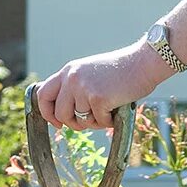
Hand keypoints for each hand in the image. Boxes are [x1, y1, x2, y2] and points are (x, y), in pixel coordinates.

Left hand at [35, 42, 173, 131]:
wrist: (142, 63)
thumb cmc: (121, 71)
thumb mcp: (90, 73)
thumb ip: (75, 87)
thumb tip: (66, 113)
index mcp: (68, 71)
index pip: (43, 94)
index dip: (47, 112)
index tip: (57, 123)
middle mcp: (72, 78)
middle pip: (60, 114)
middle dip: (73, 124)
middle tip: (88, 123)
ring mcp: (84, 88)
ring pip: (79, 121)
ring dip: (94, 122)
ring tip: (107, 111)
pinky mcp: (98, 98)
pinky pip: (98, 122)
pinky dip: (109, 121)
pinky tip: (117, 109)